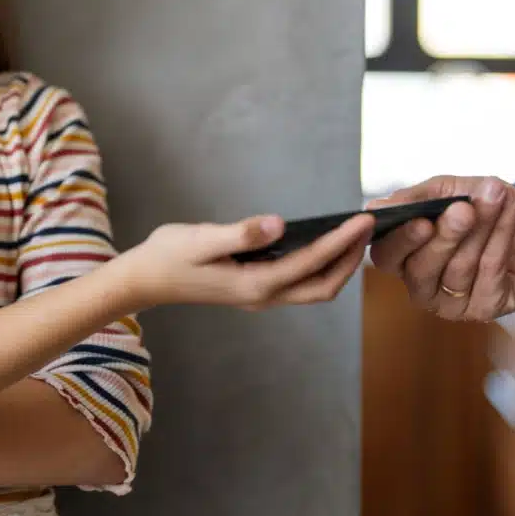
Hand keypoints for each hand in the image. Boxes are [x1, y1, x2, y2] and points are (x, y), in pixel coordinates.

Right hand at [112, 212, 374, 310]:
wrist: (144, 280)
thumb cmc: (169, 256)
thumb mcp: (201, 239)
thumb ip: (241, 234)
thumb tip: (279, 224)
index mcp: (255, 284)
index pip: (310, 262)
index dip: (341, 241)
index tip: (363, 220)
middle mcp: (264, 295)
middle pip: (324, 286)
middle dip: (351, 259)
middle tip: (370, 227)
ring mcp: (260, 296)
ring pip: (314, 287)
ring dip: (339, 265)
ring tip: (355, 235)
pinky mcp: (256, 289)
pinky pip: (300, 282)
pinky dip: (321, 265)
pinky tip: (325, 243)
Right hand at [367, 176, 514, 320]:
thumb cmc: (481, 209)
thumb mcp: (448, 191)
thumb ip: (415, 198)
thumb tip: (376, 208)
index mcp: (404, 257)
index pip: (387, 256)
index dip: (400, 241)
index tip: (421, 221)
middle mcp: (422, 285)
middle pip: (421, 269)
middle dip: (445, 238)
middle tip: (464, 210)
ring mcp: (452, 302)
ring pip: (458, 270)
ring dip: (479, 231)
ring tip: (494, 199)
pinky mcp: (485, 308)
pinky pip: (489, 274)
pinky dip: (500, 239)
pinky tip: (508, 216)